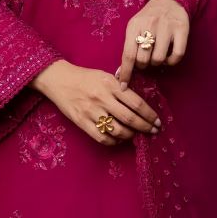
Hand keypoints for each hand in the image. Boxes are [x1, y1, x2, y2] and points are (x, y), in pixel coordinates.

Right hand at [30, 59, 160, 146]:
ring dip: (131, 135)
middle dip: (145, 127)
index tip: (158, 122)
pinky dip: (114, 141)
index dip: (150, 115)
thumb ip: (121, 88)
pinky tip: (120, 139)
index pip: (136, 103)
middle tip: (153, 131)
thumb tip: (140, 105)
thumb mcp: (106, 76)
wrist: (59, 80)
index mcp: (110, 84)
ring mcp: (91, 112)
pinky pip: (102, 138)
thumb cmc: (86, 77)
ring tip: (136, 134)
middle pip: (130, 119)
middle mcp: (102, 98)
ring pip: (117, 131)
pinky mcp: (82, 122)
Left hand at [117, 0, 189, 86]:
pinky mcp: (181, 29)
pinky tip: (168, 57)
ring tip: (157, 56)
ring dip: (157, 63)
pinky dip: (171, 61)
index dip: (126, 72)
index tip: (124, 85)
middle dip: (143, 65)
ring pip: (158, 59)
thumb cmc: (148, 18)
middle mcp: (150, 25)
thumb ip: (129, 47)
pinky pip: (177, 55)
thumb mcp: (135, 27)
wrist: (169, 1)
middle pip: (143, 59)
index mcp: (134, 25)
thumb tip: (121, 74)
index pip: (128, 54)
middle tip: (146, 58)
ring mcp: (166, 27)